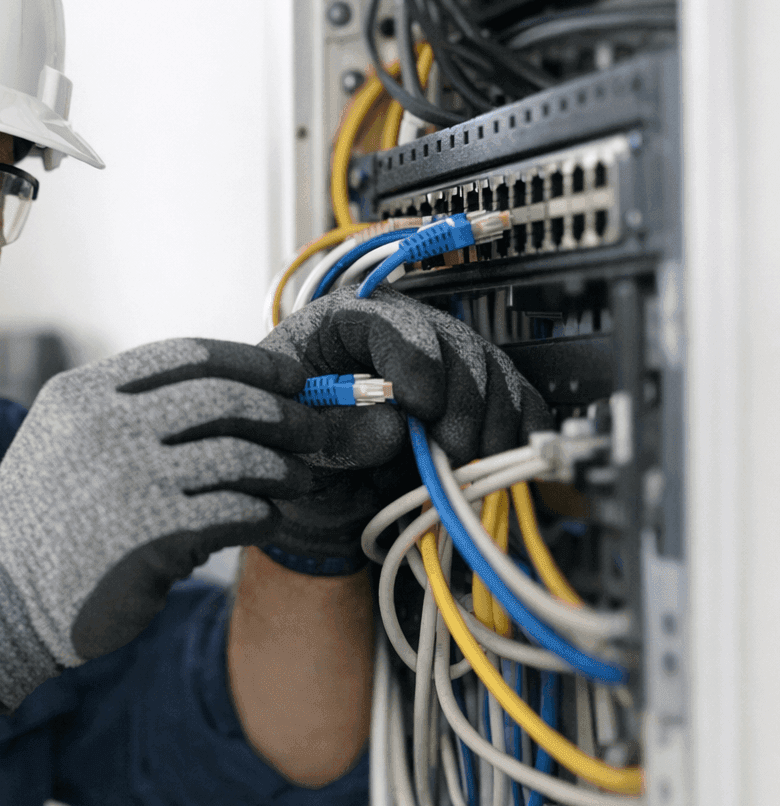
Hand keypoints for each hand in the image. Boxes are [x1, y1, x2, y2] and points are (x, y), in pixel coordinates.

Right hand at [0, 339, 323, 710]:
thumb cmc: (40, 524)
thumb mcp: (62, 441)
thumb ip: (125, 412)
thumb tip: (228, 396)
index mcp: (83, 394)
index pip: (188, 356)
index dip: (251, 363)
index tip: (288, 379)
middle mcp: (105, 427)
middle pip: (223, 398)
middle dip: (281, 410)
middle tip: (310, 426)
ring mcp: (129, 480)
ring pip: (239, 455)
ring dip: (282, 466)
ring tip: (298, 478)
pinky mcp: (153, 536)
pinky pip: (235, 511)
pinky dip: (263, 513)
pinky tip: (266, 519)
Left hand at [256, 286, 553, 568]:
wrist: (314, 483)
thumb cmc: (291, 446)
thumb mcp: (290, 437)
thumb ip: (334, 431)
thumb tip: (396, 427)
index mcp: (340, 323)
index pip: (389, 322)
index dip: (413, 362)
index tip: (422, 408)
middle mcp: (399, 330)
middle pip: (454, 345)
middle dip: (460, 405)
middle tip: (450, 454)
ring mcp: (443, 359)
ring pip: (492, 373)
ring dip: (490, 426)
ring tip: (465, 468)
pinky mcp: (474, 394)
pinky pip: (516, 401)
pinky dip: (516, 434)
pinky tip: (499, 461)